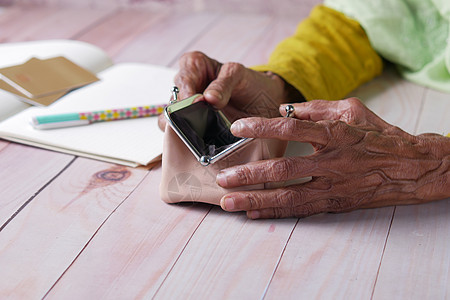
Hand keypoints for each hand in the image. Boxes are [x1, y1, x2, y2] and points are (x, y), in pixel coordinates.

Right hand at [158, 51, 301, 129]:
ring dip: (183, 128)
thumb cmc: (250, 83)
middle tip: (196, 121)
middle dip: (184, 112)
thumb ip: (224, 83)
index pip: (183, 76)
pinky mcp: (193, 126)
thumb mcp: (240, 76)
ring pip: (173, 119)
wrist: (265, 102)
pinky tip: (199, 143)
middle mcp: (187, 87)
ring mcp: (188, 108)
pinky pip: (182, 134)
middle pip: (175, 100)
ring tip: (197, 135)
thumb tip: (208, 98)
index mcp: (194, 66)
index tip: (197, 102)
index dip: (187, 90)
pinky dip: (188, 139)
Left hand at [216, 98, 449, 218]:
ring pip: (289, 196)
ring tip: (228, 203)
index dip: (262, 127)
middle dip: (249, 175)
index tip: (237, 128)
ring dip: (255, 200)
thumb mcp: (352, 111)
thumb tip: (287, 108)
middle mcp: (331, 163)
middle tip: (222, 178)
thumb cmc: (380, 136)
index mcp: (335, 134)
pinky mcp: (335, 204)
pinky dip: (275, 212)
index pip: (291, 129)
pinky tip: (253, 213)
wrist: (412, 168)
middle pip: (284, 170)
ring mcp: (333, 187)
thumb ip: (317, 109)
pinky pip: (301, 210)